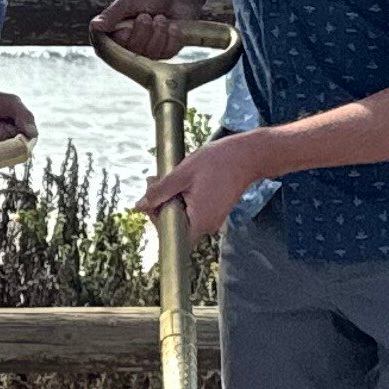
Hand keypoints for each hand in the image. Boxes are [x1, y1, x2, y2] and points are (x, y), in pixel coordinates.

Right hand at [92, 0, 203, 60]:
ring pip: (151, 53)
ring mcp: (147, 53)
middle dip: (143, 30)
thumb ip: (111, 14)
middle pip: (132, 52)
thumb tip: (94, 26)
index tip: (128, 24)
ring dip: (159, 31)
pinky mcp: (165, 53)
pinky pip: (168, 52)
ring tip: (160, 18)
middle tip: (146, 15)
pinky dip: (172, 35)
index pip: (109, 50)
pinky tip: (172, 26)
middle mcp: (128, 48)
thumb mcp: (127, 2)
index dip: (122, 37)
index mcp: (114, 36)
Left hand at [138, 134, 268, 237]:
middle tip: (154, 180)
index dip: (155, 217)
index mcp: (199, 222)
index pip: (168, 234)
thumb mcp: (181, 175)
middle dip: (160, 204)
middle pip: (173, 225)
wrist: (248, 155)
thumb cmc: (218, 162)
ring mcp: (212, 220)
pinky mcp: (214, 212)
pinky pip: (191, 211)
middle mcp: (207, 226)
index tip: (152, 197)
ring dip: (170, 199)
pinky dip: (182, 198)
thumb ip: (159, 192)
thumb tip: (140, 205)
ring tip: (169, 178)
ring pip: (181, 216)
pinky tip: (181, 182)